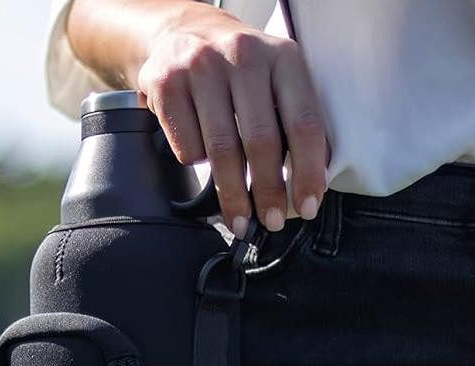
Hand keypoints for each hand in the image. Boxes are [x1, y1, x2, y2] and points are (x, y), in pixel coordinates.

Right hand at [136, 5, 328, 235]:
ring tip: (240, 219)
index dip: (307, 171)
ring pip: (220, 151)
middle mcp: (243, 56)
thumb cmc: (234, 69)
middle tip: (271, 222)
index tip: (307, 207)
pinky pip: (187, 147)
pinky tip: (199, 155)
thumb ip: (290, 117)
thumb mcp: (272, 77)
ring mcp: (201, 68)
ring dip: (232, 194)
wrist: (178, 33)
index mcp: (282, 57)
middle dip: (268, 191)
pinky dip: (195, 161)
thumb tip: (307, 181)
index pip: (303, 122)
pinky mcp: (166, 85)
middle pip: (261, 141)